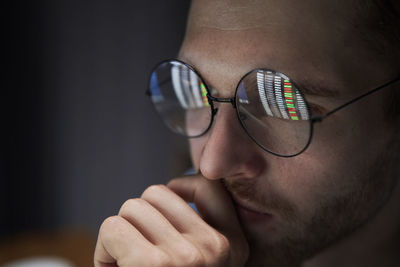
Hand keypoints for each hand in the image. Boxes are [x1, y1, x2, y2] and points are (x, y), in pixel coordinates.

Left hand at [94, 175, 248, 266]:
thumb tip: (175, 186)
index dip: (181, 187)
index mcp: (232, 248)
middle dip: (138, 219)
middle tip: (137, 253)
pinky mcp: (153, 266)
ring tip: (127, 265)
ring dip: (120, 234)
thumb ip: (196, 228)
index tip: (165, 202)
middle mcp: (216, 250)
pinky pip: (113, 227)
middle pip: (157, 194)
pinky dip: (103, 250)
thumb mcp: (200, 262)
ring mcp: (188, 257)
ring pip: (132, 208)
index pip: (209, 187)